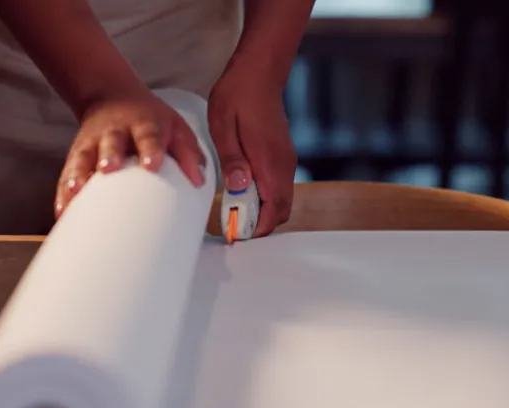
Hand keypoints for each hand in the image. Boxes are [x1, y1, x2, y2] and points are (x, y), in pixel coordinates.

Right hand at [55, 91, 206, 217]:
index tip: (152, 165)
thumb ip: (189, 152)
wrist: (112, 96)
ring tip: (74, 192)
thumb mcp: (175, 127)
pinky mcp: (77, 154)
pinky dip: (64, 192)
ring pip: (83, 157)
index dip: (150, 149)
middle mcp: (115, 131)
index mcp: (143, 124)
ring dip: (78, 174)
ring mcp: (93, 142)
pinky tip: (63, 211)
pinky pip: (68, 173)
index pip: (148, 135)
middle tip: (107, 170)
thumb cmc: (149, 120)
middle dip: (109, 155)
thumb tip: (199, 181)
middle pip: (111, 142)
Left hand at [208, 69, 296, 236]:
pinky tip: (244, 194)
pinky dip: (265, 199)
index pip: (272, 209)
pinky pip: (278, 188)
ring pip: (281, 201)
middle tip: (233, 227)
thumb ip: (233, 160)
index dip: (257, 227)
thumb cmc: (239, 95)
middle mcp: (282, 165)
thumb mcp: (224, 127)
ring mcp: (285, 162)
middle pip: (281, 211)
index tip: (237, 233)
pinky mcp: (282, 157)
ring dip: (262, 212)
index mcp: (269, 161)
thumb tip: (238, 187)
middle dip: (260, 225)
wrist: (259, 73)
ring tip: (235, 212)